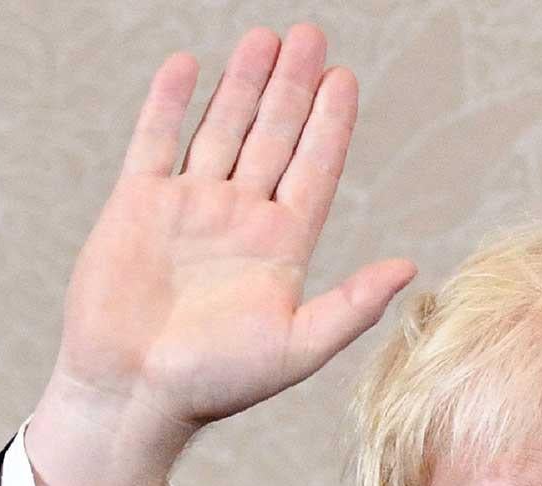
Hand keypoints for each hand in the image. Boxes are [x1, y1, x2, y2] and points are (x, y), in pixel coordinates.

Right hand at [47, 24, 416, 442]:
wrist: (132, 393)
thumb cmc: (214, 384)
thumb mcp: (298, 348)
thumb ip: (352, 305)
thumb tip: (408, 266)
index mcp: (281, 248)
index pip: (315, 169)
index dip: (331, 124)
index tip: (345, 78)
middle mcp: (240, 219)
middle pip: (273, 136)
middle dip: (292, 86)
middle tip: (310, 35)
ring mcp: (189, 207)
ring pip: (222, 129)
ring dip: (242, 83)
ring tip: (265, 38)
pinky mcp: (138, 204)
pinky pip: (156, 140)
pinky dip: (170, 103)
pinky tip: (188, 66)